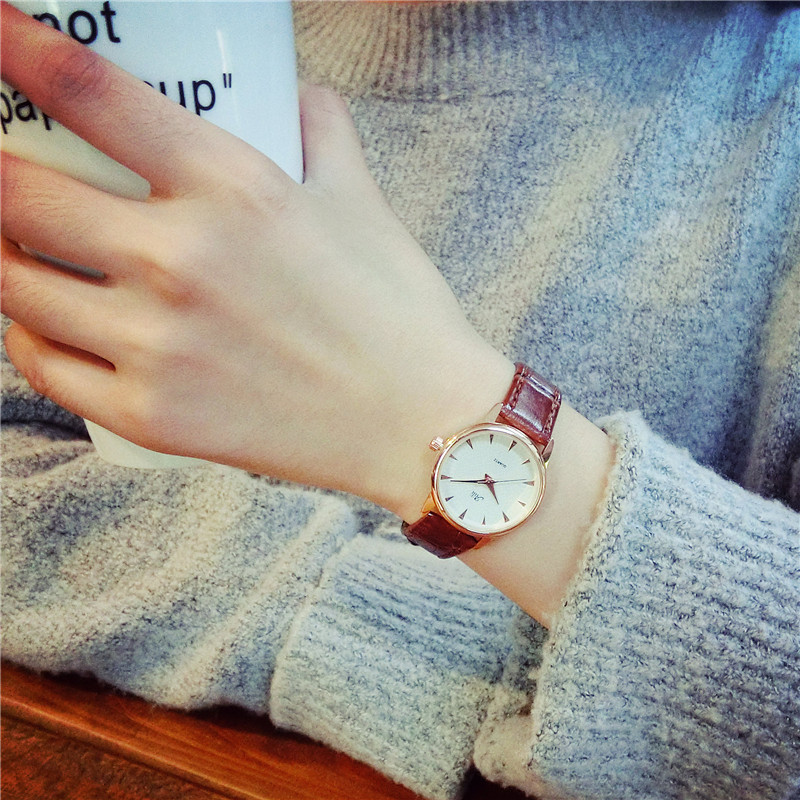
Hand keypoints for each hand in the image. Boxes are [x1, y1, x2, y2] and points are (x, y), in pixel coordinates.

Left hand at [0, 4, 513, 518]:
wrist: (419, 425)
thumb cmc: (398, 313)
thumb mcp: (363, 206)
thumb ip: (321, 134)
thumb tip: (297, 92)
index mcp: (235, 190)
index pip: (88, 92)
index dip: (14, 47)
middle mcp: (182, 261)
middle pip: (16, 194)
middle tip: (8, 174)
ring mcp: (159, 346)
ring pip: (14, 287)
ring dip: (1, 258)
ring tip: (19, 249)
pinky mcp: (152, 415)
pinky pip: (43, 367)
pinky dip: (25, 338)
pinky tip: (40, 324)